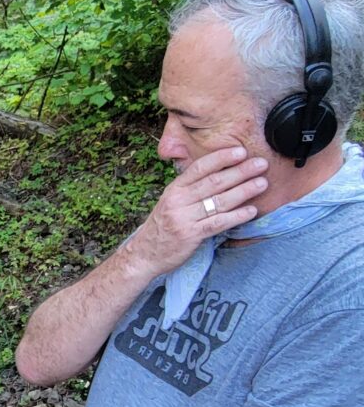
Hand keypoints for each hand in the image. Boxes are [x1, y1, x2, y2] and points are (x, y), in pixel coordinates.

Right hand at [126, 146, 267, 277]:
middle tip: (261, 164)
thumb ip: (190, 189)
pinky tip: (251, 211)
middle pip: (213, 182)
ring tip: (262, 183)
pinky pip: (218, 223)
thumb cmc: (162, 226)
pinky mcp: (191, 235)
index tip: (240, 151)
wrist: (144, 254)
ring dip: (244, 191)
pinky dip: (236, 216)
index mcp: (174, 189)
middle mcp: (178, 201)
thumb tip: (218, 174)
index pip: (199, 168)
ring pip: (219, 201)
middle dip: (240, 171)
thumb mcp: (170, 202)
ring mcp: (184, 218)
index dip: (221, 158)